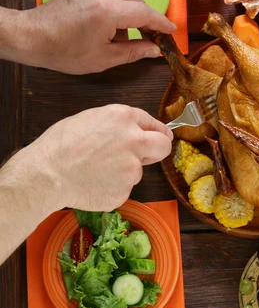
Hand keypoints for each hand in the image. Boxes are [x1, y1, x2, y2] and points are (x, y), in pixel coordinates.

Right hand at [8, 104, 172, 211]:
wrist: (46, 175)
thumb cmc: (60, 146)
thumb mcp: (90, 119)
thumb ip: (118, 124)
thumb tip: (132, 131)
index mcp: (124, 118)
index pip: (154, 124)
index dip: (156, 132)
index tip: (160, 136)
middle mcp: (134, 141)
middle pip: (163, 146)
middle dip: (158, 149)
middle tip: (147, 155)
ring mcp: (132, 168)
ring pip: (137, 170)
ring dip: (124, 171)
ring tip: (96, 170)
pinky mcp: (125, 190)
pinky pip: (123, 188)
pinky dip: (112, 187)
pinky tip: (93, 182)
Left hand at [12, 0, 176, 73]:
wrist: (31, 37)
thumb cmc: (63, 51)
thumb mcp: (104, 58)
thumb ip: (133, 52)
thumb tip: (154, 50)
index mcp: (109, 12)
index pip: (146, 13)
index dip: (162, 23)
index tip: (172, 32)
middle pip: (138, 3)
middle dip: (150, 19)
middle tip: (156, 38)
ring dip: (134, 15)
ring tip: (132, 38)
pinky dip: (119, 10)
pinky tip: (113, 29)